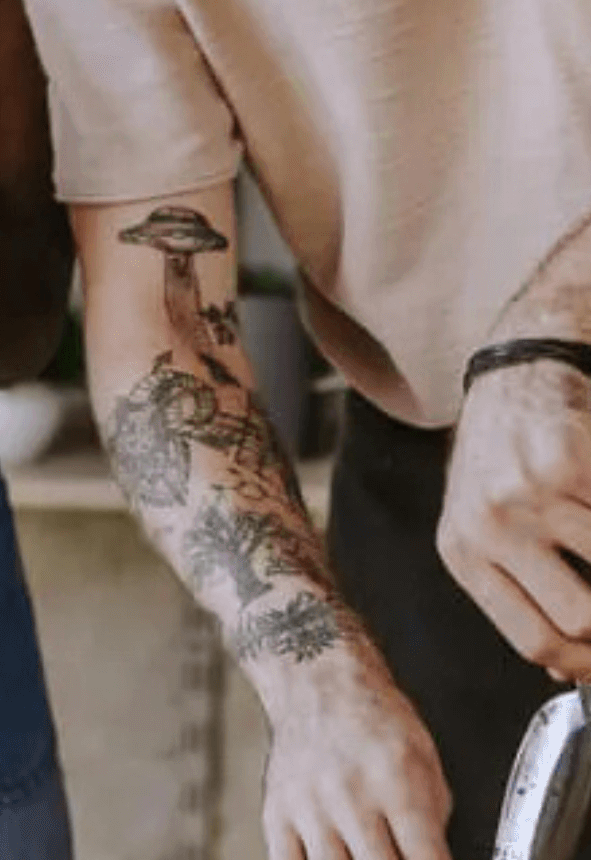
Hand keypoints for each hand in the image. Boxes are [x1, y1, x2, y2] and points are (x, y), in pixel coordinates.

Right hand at [260, 651, 451, 859]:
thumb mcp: (426, 762)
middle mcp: (349, 795)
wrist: (315, 679)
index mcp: (396, 781)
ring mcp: (308, 806)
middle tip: (396, 856)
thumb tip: (429, 857)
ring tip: (364, 855)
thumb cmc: (374, 718)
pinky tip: (330, 858)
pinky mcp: (277, 812)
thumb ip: (432, 823)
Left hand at [440, 360, 590, 676]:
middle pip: (583, 622)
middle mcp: (487, 523)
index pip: (536, 643)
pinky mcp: (568, 462)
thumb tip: (566, 672)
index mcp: (462, 549)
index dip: (590, 666)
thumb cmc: (509, 455)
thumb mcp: (489, 520)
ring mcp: (528, 492)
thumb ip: (520, 588)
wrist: (520, 369)